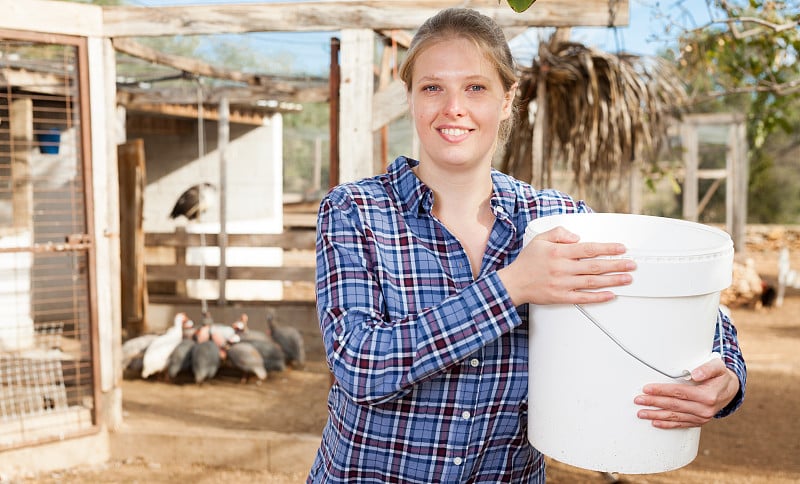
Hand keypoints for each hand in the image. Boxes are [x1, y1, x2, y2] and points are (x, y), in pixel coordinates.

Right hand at [498, 226, 634, 305]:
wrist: (513, 283)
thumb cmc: (527, 262)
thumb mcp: (539, 239)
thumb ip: (558, 233)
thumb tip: (577, 236)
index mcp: (558, 252)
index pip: (588, 248)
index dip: (607, 248)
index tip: (621, 248)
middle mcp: (562, 268)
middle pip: (595, 266)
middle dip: (616, 265)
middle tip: (631, 264)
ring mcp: (562, 284)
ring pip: (592, 282)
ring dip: (612, 280)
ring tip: (627, 278)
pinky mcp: (561, 297)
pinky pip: (583, 298)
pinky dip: (598, 297)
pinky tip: (610, 295)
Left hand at [634, 357, 740, 428]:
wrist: (731, 390)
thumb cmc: (721, 376)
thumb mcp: (718, 367)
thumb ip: (707, 369)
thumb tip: (694, 373)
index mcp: (707, 395)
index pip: (679, 392)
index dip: (661, 390)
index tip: (647, 389)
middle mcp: (704, 409)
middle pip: (673, 405)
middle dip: (653, 402)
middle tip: (638, 400)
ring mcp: (702, 417)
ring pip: (675, 416)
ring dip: (656, 415)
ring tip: (641, 413)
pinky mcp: (699, 421)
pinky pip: (681, 424)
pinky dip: (667, 424)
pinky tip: (655, 423)